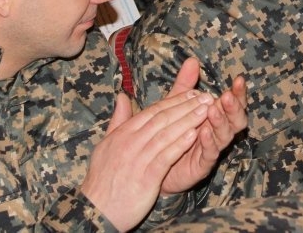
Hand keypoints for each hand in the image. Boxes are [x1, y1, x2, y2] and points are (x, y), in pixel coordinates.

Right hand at [80, 89, 214, 230]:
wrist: (96, 210)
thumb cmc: (103, 179)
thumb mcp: (106, 145)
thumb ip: (118, 120)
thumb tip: (122, 97)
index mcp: (123, 133)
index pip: (153, 111)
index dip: (175, 100)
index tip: (192, 93)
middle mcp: (130, 142)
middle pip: (162, 119)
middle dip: (186, 106)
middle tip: (206, 97)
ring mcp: (137, 159)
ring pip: (166, 134)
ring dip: (188, 121)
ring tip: (206, 111)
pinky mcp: (145, 178)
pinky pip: (165, 157)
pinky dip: (180, 145)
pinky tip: (194, 135)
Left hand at [160, 58, 247, 194]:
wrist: (153, 165)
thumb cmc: (170, 133)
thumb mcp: (175, 106)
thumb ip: (185, 85)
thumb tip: (191, 60)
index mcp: (215, 115)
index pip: (232, 103)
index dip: (238, 92)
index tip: (238, 79)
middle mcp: (218, 131)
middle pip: (236, 119)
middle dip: (234, 107)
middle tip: (228, 96)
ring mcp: (211, 149)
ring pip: (225, 135)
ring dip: (221, 122)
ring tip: (214, 109)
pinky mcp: (202, 165)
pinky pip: (210, 154)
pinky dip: (209, 142)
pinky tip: (204, 132)